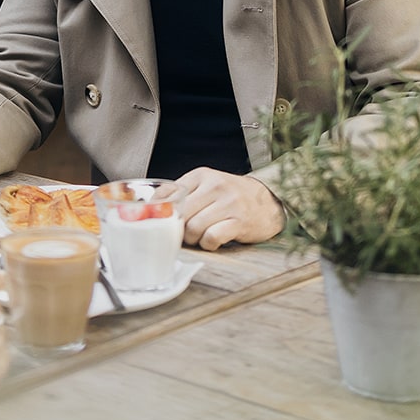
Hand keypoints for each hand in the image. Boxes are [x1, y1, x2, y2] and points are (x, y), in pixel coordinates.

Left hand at [159, 169, 285, 249]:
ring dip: (194, 239)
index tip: (161, 223)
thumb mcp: (207, 186)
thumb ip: (183, 193)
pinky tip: (213, 241)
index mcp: (202, 175)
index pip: (168, 193)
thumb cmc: (232, 197)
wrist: (269, 201)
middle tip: (184, 234)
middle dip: (179, 229)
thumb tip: (150, 207)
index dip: (161, 213)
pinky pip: (211, 238)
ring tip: (201, 237)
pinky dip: (208, 244)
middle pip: (181, 214)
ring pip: (194, 228)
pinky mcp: (240, 221)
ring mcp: (229, 203)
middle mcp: (215, 185)